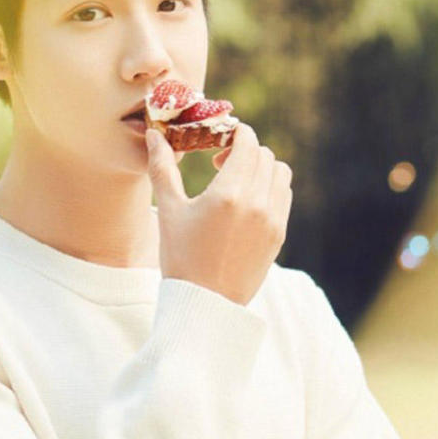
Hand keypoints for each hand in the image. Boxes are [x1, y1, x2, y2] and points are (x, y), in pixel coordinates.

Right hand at [146, 123, 292, 306]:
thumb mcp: (168, 212)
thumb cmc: (181, 258)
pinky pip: (284, 197)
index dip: (234, 134)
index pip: (247, 142)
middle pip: (264, 155)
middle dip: (245, 151)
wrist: (204, 304)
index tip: (218, 141)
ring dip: (261, 168)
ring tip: (236, 183)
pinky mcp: (279, 235)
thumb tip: (154, 134)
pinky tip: (247, 203)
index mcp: (229, 193)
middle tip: (220, 164)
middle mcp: (257, 202)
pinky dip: (270, 189)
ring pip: (280, 174)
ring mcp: (273, 220)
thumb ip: (162, 168)